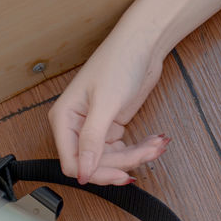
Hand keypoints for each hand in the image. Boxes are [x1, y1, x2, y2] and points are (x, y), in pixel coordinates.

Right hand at [49, 27, 170, 185]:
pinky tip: (155, 141)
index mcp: (64, 118)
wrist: (142, 44)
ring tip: (156, 145)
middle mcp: (76, 126)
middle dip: (123, 162)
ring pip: (112, 159)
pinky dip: (140, 149)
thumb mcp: (106, 103)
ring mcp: (95, 127)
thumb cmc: (118, 61)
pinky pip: (123, 150)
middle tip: (146, 154)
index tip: (120, 175)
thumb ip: (92, 140)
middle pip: (94, 164)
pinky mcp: (112, 127)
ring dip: (137, 156)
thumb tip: (82, 172)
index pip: (72, 161)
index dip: (95, 172)